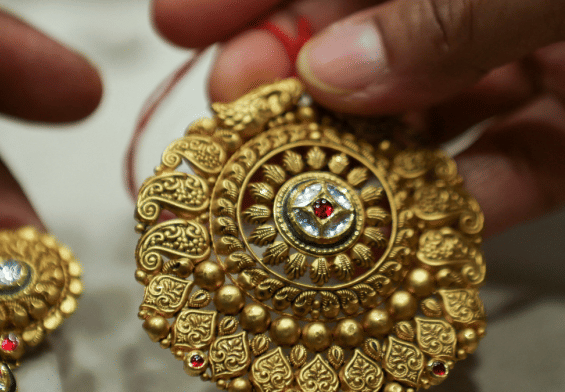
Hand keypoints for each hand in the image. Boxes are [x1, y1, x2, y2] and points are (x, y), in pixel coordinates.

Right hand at [153, 0, 564, 236]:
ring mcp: (527, 70)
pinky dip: (453, 210)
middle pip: (360, 43)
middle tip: (234, 112)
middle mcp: (484, 10)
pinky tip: (406, 232)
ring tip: (300, 194)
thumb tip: (334, 72)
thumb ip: (449, 15)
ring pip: (417, 118)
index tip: (179, 22)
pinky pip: (502, 174)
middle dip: (288, 81)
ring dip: (357, 161)